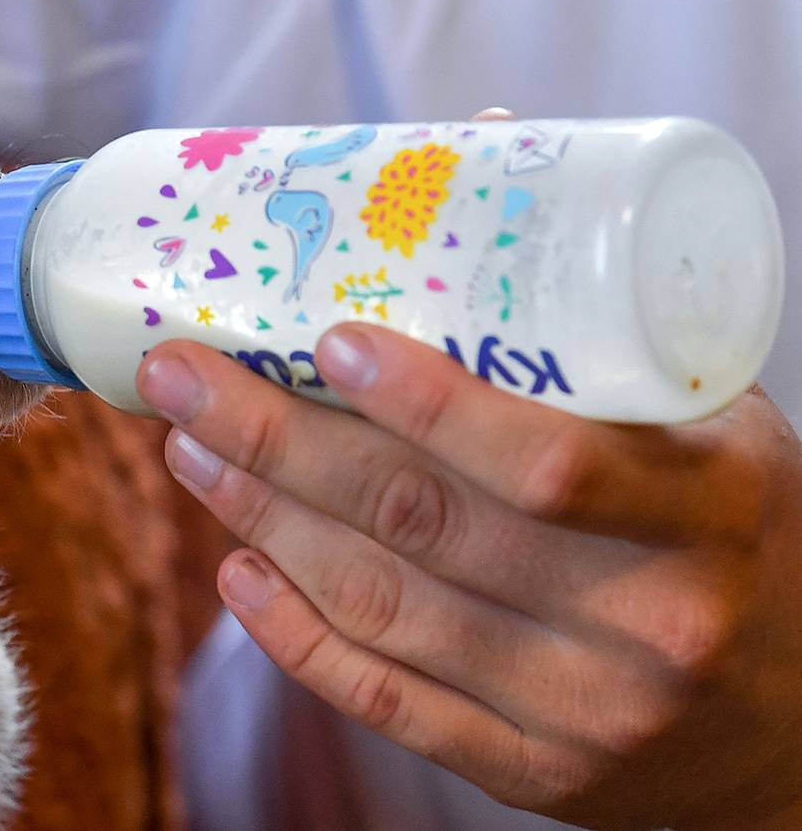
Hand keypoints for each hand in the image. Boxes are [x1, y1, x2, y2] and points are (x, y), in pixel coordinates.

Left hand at [137, 327, 801, 827]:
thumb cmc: (742, 535)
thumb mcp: (716, 427)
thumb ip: (598, 329)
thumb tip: (473, 156)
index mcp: (708, 512)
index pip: (547, 461)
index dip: (427, 402)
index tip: (323, 340)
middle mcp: (644, 622)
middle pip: (422, 526)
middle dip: (278, 443)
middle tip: (183, 375)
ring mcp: (581, 712)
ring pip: (384, 607)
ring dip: (265, 521)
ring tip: (191, 450)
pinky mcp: (530, 771)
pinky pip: (391, 703)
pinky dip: (297, 638)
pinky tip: (236, 570)